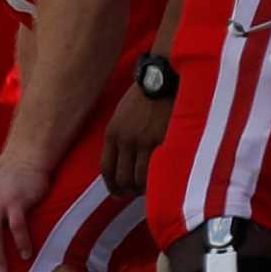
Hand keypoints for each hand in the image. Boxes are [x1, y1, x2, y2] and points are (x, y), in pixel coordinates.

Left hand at [100, 76, 169, 194]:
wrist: (164, 78)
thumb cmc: (146, 95)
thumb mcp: (123, 113)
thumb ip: (121, 135)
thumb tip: (123, 158)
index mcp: (112, 132)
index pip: (106, 168)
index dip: (112, 185)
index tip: (118, 192)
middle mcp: (125, 140)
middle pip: (122, 178)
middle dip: (128, 190)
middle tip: (137, 194)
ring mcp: (144, 142)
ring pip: (140, 179)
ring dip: (145, 188)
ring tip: (152, 189)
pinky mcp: (163, 142)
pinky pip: (158, 171)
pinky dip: (159, 180)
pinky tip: (163, 180)